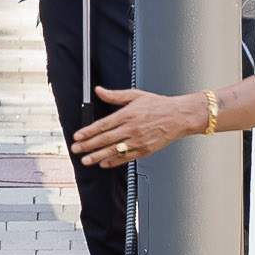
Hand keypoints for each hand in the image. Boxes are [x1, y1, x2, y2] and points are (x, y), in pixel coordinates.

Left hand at [71, 86, 206, 167]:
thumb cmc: (158, 105)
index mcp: (128, 114)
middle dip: (88, 146)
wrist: (180, 116)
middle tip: (75, 150)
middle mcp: (132, 129)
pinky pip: (126, 158)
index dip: (88, 132)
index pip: (103, 125)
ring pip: (114, 151)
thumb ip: (115, 95)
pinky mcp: (145, 151)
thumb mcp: (135, 95)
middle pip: (105, 139)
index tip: (77, 136)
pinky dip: (114, 161)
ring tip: (85, 160)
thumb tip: (99, 90)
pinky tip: (103, 163)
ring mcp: (138, 141)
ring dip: (97, 156)